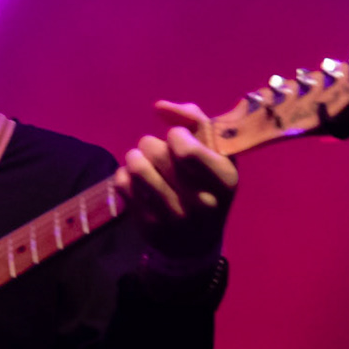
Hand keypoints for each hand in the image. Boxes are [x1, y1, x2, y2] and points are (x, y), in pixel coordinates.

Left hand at [111, 100, 238, 264]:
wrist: (196, 241)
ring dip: (135, 157)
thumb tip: (160, 106)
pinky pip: (122, 183)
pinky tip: (135, 180)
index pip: (185, 147)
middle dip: (152, 144)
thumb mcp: (215, 153)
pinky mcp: (148, 224)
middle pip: (156, 151)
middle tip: (157, 152)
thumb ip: (194, 120)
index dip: (176, 135)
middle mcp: (202, 201)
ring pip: (136, 166)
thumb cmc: (207, 185)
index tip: (179, 140)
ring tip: (142, 161)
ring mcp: (173, 216)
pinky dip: (124, 175)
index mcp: (225, 179)